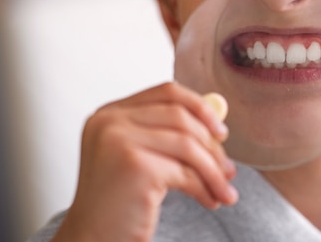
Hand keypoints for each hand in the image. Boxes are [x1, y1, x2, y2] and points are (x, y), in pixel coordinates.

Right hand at [51, 82, 237, 241]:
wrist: (92, 239)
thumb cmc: (117, 202)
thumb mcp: (140, 157)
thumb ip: (170, 135)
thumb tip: (219, 128)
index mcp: (110, 113)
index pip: (167, 92)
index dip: (201, 108)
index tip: (221, 131)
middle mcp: (111, 122)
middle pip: (182, 117)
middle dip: (212, 146)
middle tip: (228, 169)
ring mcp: (120, 141)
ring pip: (188, 145)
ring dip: (213, 170)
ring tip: (224, 189)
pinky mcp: (135, 166)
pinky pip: (185, 171)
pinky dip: (204, 187)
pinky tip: (210, 200)